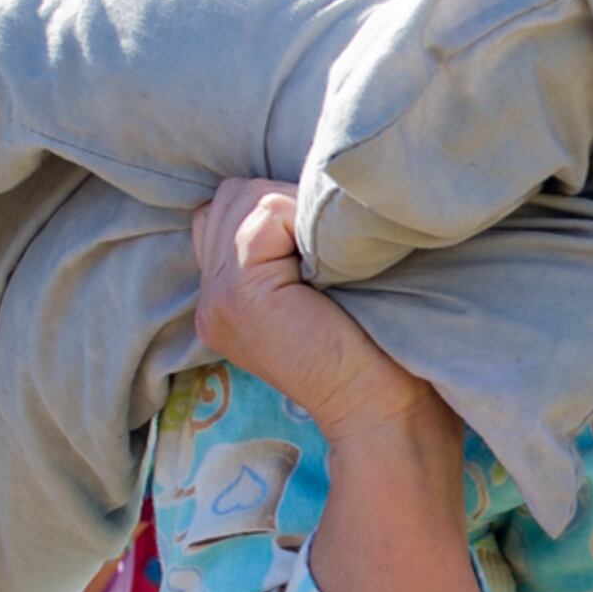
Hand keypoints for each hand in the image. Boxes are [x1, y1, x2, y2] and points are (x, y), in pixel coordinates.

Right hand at [191, 180, 443, 445]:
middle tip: (328, 248)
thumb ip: (288, 245)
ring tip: (329, 257)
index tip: (320, 245)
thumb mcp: (317, 284)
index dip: (277, 209)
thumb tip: (307, 184)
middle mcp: (209, 298)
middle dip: (284, 202)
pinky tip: (328, 264)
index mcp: (223, 299)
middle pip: (231, 195)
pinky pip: (266, 213)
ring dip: (297, 209)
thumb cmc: (375, 345)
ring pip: (246, 196)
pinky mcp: (238, 293)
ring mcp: (216, 297)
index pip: (223, 211)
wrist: (383, 407)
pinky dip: (304, 222)